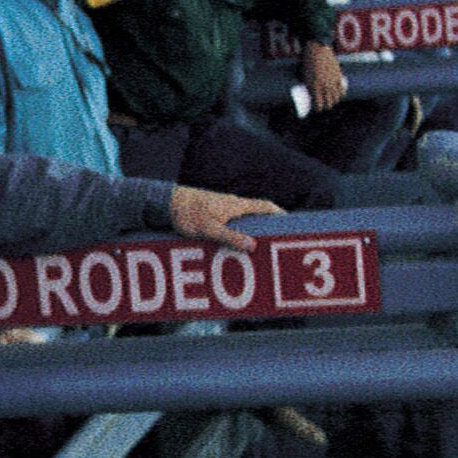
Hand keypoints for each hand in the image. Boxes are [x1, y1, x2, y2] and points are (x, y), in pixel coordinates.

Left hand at [167, 187, 281, 250]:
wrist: (164, 203)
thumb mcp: (208, 228)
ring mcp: (223, 211)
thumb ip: (230, 237)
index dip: (280, 215)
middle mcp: (232, 206)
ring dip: (251, 236)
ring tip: (258, 254)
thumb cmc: (186, 213)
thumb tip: (252, 246)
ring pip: (244, 224)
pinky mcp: (213, 217)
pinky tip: (235, 253)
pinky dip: (237, 238)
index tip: (293, 224)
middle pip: (257, 217)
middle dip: (268, 230)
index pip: (265, 207)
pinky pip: (231, 228)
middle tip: (278, 244)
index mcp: (236, 205)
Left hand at [301, 42, 348, 110]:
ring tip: (331, 101)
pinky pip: (342, 89)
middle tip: (324, 105)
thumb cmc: (307, 61)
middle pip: (328, 103)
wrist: (317, 49)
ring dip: (334, 101)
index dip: (318, 109)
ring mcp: (332, 81)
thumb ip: (306, 84)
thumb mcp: (303, 74)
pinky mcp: (338, 76)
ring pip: (336, 98)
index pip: (318, 104)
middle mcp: (324, 86)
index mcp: (314, 86)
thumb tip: (305, 91)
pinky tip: (339, 96)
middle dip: (326, 106)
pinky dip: (341, 94)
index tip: (317, 108)